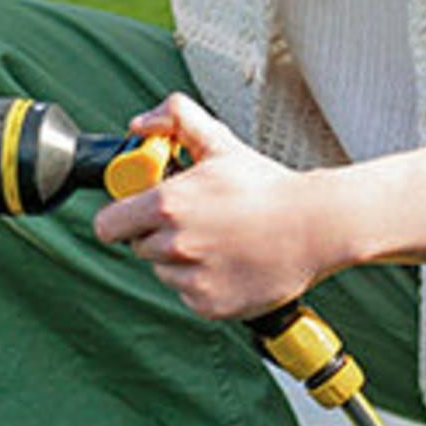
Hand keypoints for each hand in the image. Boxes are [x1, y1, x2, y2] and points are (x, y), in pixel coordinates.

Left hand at [86, 94, 339, 321]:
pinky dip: (203, 282)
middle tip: (192, 221)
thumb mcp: (219, 143)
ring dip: (180, 260)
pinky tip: (230, 263)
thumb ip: (175, 120)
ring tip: (218, 241)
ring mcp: (191, 278)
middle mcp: (174, 245)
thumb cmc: (268, 187)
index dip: (121, 215)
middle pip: (138, 247)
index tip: (137, 211)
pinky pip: (188, 293)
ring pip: (163, 271)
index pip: (109, 224)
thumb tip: (139, 124)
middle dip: (156, 234)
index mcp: (167, 205)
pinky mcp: (209, 305)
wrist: (316, 226)